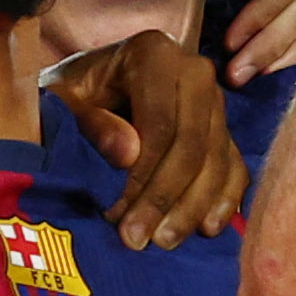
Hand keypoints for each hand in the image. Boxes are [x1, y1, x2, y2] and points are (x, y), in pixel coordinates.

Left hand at [44, 28, 246, 246]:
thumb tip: (129, 154)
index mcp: (153, 53)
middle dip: (168, 197)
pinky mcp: (223, 127)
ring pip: (217, 159)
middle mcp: (195, 71)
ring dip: (194, 206)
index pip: (161, 123)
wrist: (82, 89)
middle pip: (195, 143)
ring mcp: (214, 100)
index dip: (146, 174)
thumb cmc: (66, 96)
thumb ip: (90, 123)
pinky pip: (234, 166)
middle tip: (141, 239)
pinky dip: (224, 199)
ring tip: (164, 242)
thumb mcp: (61, 103)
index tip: (120, 216)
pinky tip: (207, 229)